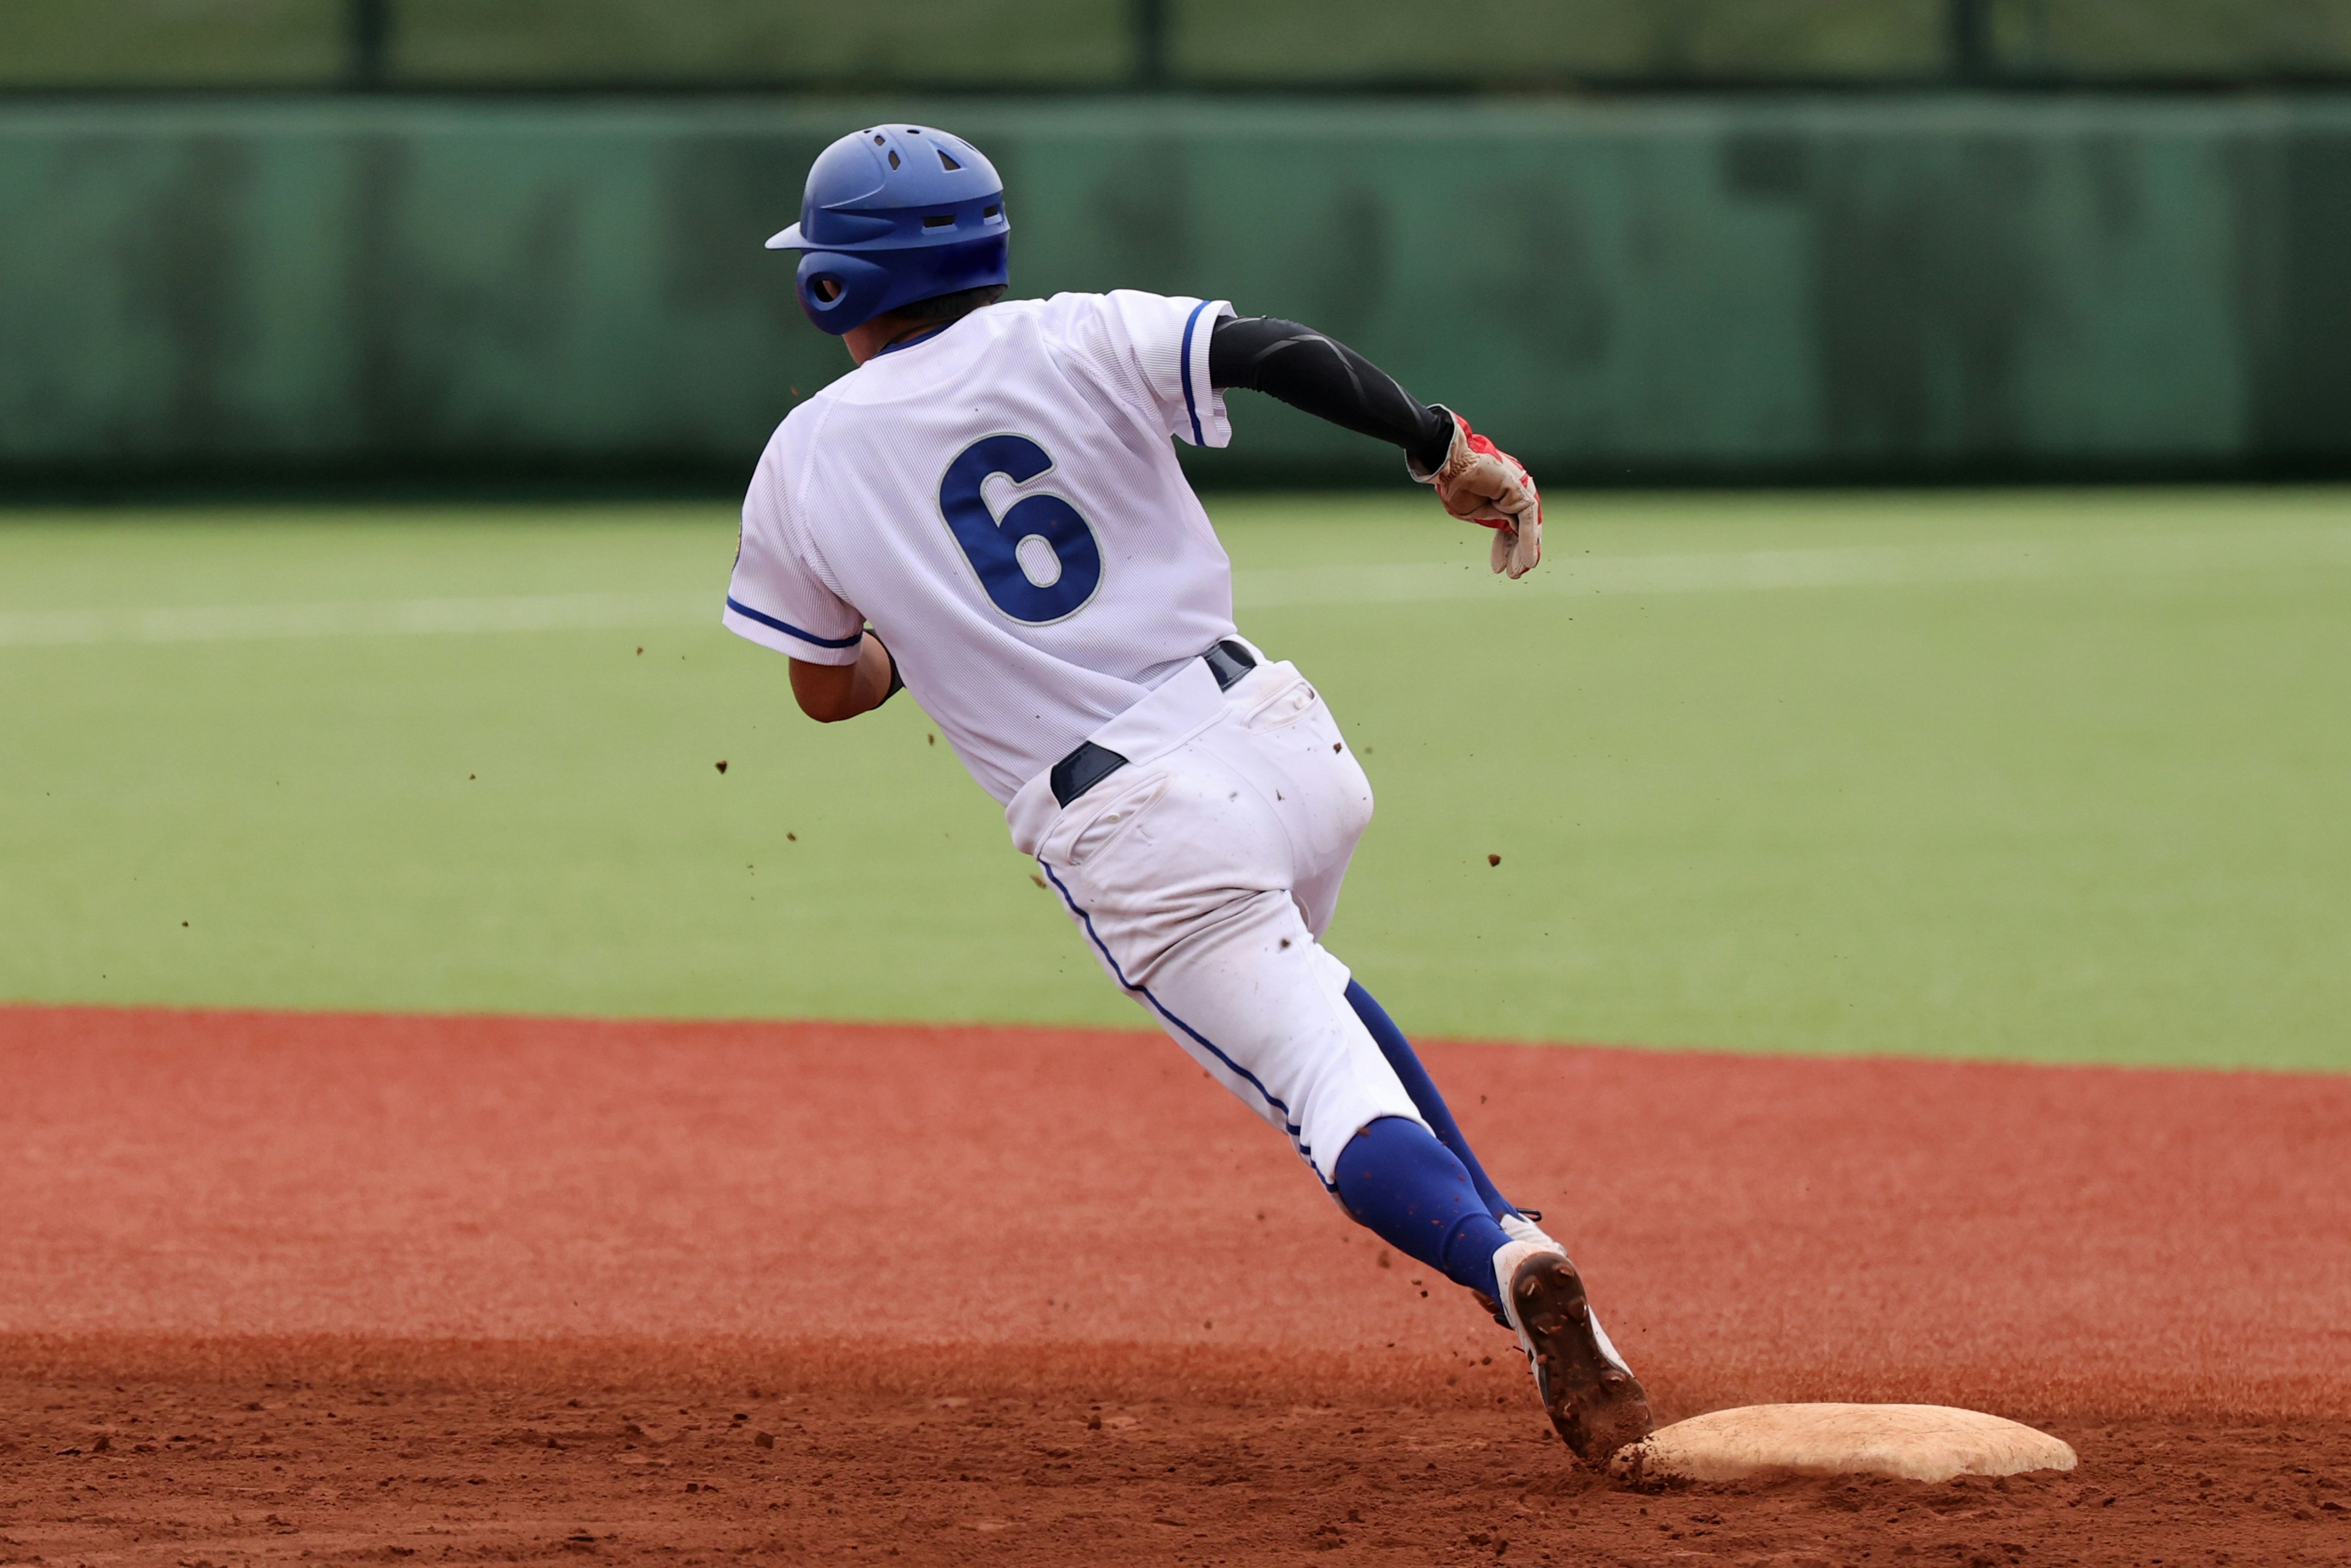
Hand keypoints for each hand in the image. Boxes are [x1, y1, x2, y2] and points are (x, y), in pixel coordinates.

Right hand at [1411, 409, 1541, 579]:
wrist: (1452, 468)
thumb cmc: (1456, 488)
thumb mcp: (1474, 513)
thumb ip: (1492, 521)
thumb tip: (1509, 531)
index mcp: (1499, 502)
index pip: (1508, 529)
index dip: (1504, 549)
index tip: (1498, 568)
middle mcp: (1512, 497)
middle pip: (1520, 530)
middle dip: (1516, 553)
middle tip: (1514, 574)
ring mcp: (1518, 494)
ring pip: (1528, 528)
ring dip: (1524, 552)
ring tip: (1519, 572)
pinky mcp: (1522, 492)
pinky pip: (1528, 521)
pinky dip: (1529, 541)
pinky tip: (1529, 561)